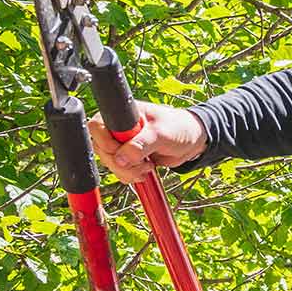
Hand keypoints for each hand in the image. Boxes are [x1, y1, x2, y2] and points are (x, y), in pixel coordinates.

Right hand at [87, 102, 206, 184]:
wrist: (193, 141)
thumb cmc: (179, 127)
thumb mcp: (160, 134)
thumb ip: (140, 145)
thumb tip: (121, 158)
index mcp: (122, 114)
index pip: (98, 127)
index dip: (106, 143)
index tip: (122, 152)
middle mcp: (118, 129)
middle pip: (102, 149)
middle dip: (120, 162)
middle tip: (141, 164)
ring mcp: (122, 144)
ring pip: (110, 162)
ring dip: (127, 171)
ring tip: (147, 167)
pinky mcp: (129, 157)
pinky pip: (120, 170)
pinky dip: (130, 175)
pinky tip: (145, 172)